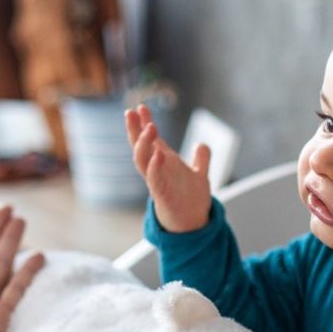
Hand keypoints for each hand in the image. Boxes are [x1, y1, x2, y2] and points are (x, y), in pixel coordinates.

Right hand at [125, 103, 210, 231]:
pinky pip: (154, 180)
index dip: (145, 123)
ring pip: (142, 161)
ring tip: (150, 128)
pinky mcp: (162, 195)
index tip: (140, 107)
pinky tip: (158, 154)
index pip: (150, 139)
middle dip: (134, 130)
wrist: (193, 224)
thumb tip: (202, 144)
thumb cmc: (191, 200)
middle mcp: (157, 170)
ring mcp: (157, 181)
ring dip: (143, 144)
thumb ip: (201, 159)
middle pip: (139, 146)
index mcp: (164, 162)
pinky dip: (155, 167)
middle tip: (130, 112)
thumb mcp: (199, 175)